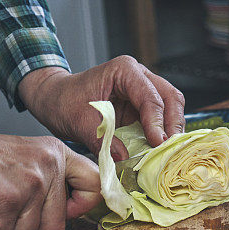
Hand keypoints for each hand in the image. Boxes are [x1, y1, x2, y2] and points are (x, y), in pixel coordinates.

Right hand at [0, 103, 100, 229]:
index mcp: (56, 153)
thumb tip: (66, 216)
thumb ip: (48, 180)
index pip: (95, 184)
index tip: (62, 212)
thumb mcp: (25, 157)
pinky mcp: (5, 201)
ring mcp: (29, 184)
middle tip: (6, 216)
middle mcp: (49, 166)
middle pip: (57, 228)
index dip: (81, 207)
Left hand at [18, 56, 185, 160]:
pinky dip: (163, 135)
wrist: (55, 100)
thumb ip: (101, 139)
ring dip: (171, 131)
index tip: (157, 143)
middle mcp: (139, 77)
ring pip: (171, 108)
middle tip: (170, 150)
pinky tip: (159, 151)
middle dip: (173, 125)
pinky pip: (161, 120)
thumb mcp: (79, 122)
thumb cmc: (64, 102)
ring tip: (168, 153)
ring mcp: (143, 91)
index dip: (156, 122)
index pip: (150, 96)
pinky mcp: (142, 107)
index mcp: (124, 71)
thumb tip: (124, 158)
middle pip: (171, 98)